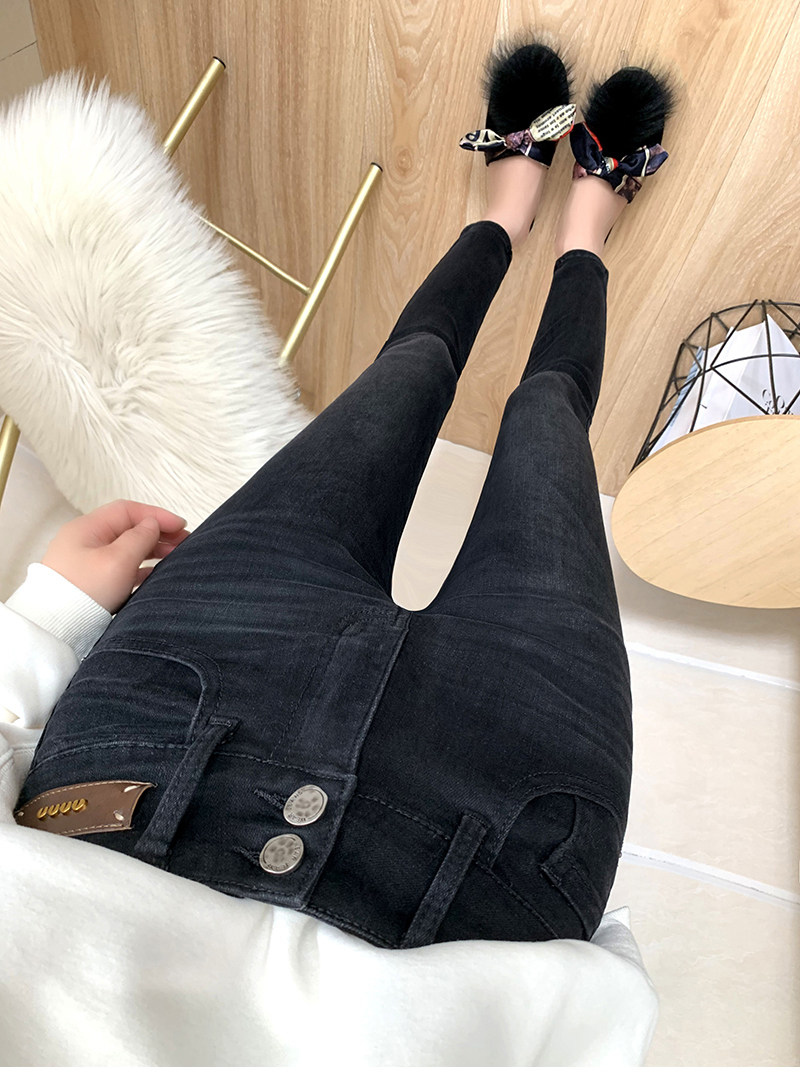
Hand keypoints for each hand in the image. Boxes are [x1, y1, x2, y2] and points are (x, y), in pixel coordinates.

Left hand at [41, 500, 190, 613]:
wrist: (57, 629)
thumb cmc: (84, 592)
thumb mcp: (118, 560)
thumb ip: (140, 538)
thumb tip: (152, 525)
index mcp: (87, 529)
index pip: (127, 511)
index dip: (156, 515)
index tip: (181, 525)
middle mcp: (85, 542)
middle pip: (127, 529)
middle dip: (157, 533)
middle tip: (184, 541)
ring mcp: (86, 563)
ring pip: (126, 548)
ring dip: (151, 550)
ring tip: (174, 557)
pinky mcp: (91, 583)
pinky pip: (120, 568)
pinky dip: (140, 568)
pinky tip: (156, 574)